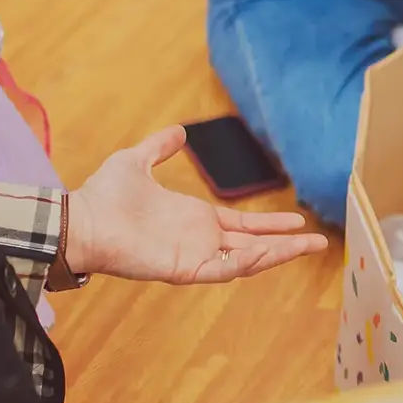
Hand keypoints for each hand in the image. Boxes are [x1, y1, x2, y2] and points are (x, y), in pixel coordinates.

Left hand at [67, 126, 329, 283]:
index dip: (272, 224)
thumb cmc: (104, 196)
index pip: (244, 226)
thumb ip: (158, 148)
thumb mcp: (136, 161)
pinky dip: (245, 262)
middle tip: (320, 243)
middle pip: (255, 246)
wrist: (82, 220)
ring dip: (277, 255)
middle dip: (288, 245)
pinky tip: (266, 251)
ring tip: (307, 247)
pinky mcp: (184, 269)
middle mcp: (200, 240)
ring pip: (246, 260)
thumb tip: (178, 132)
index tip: (299, 220)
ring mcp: (194, 257)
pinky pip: (222, 270)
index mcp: (195, 219)